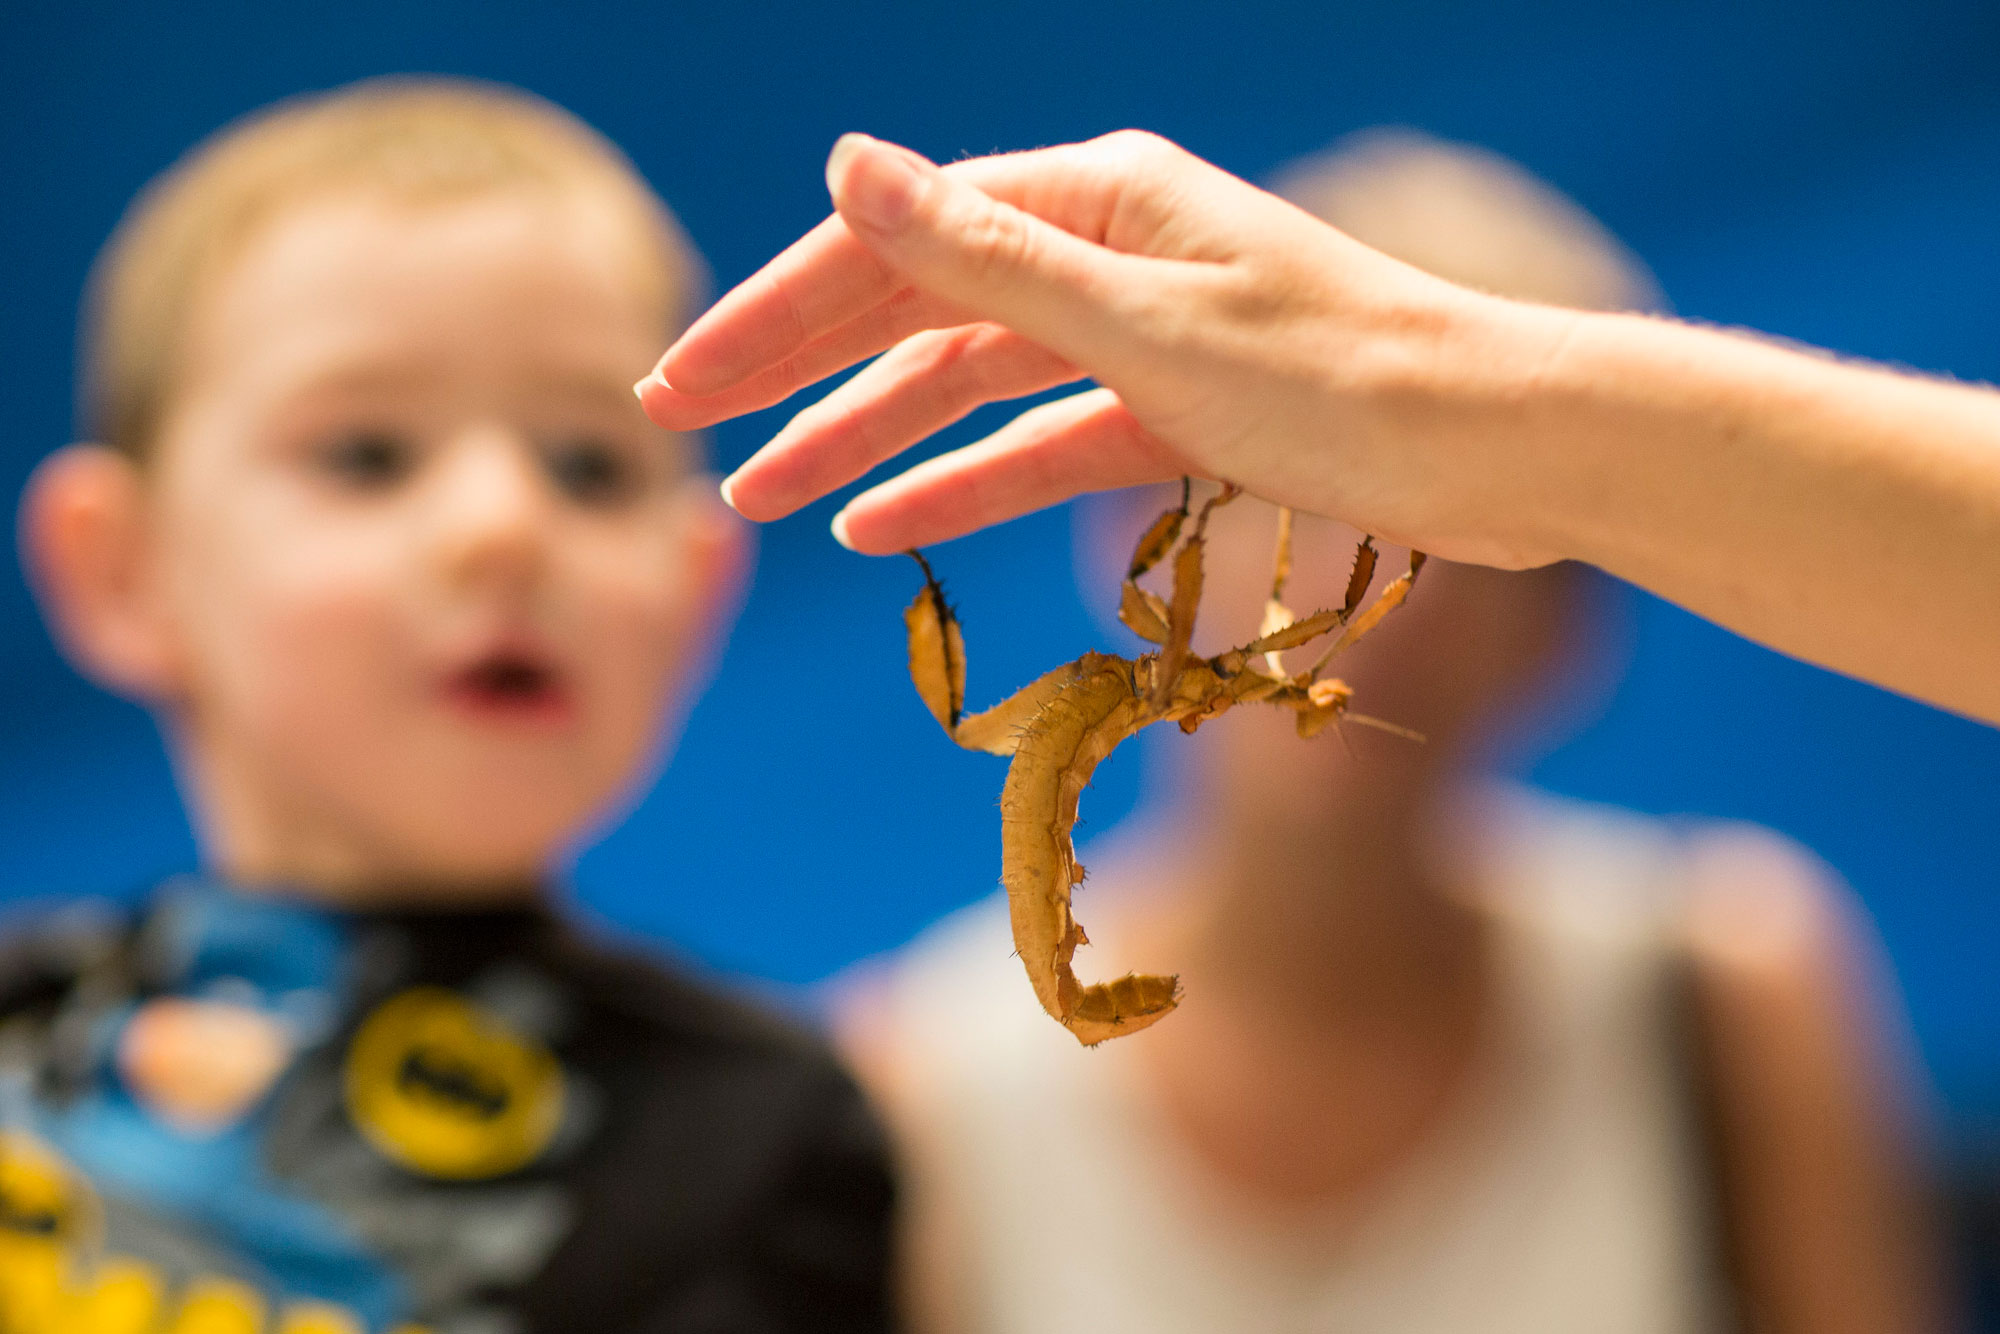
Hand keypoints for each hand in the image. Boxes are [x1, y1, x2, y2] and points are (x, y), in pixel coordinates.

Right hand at [637, 131, 1574, 567]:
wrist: (1502, 452)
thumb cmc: (1341, 377)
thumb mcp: (1143, 321)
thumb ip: (985, 258)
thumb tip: (847, 163)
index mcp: (1095, 197)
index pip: (896, 244)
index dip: (781, 310)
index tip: (686, 376)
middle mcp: (1105, 250)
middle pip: (915, 307)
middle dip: (797, 370)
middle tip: (684, 427)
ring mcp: (1136, 335)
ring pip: (967, 387)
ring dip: (866, 441)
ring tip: (763, 501)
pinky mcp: (1172, 414)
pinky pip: (1039, 446)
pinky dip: (964, 484)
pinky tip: (887, 526)